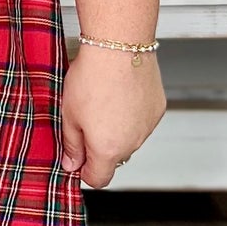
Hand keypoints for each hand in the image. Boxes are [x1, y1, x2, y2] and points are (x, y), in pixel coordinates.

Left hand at [58, 47, 164, 189]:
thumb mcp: (69, 114)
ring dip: (117, 130)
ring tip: (103, 102)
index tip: (77, 156)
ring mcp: (147, 127)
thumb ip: (71, 145)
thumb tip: (72, 164)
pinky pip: (142, 122)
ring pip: (129, 139)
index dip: (85, 171)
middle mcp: (132, 143)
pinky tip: (120, 94)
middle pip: (114, 158)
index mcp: (107, 150)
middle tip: (86, 120)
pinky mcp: (157, 110)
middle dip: (100, 147)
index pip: (99, 179)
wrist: (119, 46)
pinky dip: (132, 115)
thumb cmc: (91, 78)